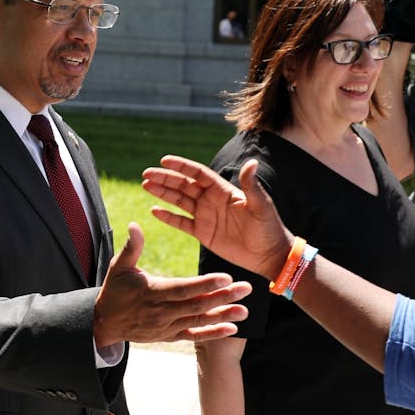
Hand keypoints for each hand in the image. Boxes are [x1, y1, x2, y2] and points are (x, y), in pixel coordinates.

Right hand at [92, 223, 251, 347]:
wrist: (104, 323)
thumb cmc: (114, 290)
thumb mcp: (119, 267)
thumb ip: (131, 247)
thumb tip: (134, 224)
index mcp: (154, 291)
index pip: (184, 288)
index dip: (205, 284)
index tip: (226, 277)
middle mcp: (163, 311)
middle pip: (197, 304)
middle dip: (223, 297)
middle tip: (245, 288)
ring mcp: (167, 326)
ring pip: (199, 321)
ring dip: (223, 316)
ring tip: (245, 310)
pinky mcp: (170, 336)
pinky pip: (194, 335)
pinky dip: (213, 333)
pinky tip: (232, 328)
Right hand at [142, 157, 293, 280]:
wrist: (269, 254)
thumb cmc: (269, 227)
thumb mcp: (261, 205)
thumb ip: (252, 185)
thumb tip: (251, 162)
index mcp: (223, 190)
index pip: (198, 173)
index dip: (181, 166)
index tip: (164, 160)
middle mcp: (211, 200)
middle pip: (184, 185)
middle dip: (165, 178)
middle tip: (146, 173)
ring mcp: (205, 216)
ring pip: (179, 201)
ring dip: (163, 193)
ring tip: (146, 185)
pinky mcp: (203, 233)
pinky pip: (181, 223)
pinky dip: (168, 217)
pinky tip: (154, 211)